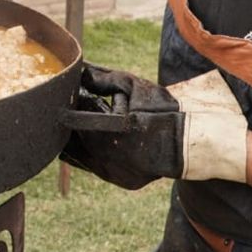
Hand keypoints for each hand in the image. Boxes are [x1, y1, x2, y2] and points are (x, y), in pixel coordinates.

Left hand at [61, 65, 247, 188]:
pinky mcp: (122, 181)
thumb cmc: (160, 110)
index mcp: (106, 130)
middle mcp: (107, 156)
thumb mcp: (133, 87)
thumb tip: (79, 70)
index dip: (67, 109)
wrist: (188, 143)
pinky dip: (90, 155)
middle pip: (72, 141)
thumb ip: (103, 78)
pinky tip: (90, 143)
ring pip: (80, 158)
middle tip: (67, 112)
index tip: (63, 100)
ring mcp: (114, 172)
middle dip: (69, 126)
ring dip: (75, 142)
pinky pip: (96, 168)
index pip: (71, 120)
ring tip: (78, 127)